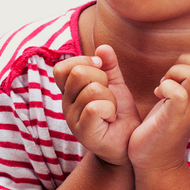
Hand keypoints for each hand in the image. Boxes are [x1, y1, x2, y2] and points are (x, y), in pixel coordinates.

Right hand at [53, 45, 140, 165]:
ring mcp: (72, 119)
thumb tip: (103, 47)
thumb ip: (110, 65)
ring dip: (110, 98)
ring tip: (111, 110)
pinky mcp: (83, 132)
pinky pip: (95, 108)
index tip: (100, 68)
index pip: (62, 68)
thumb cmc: (119, 113)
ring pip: (92, 90)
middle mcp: (66, 104)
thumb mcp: (116, 85)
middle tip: (109, 94)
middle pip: (78, 73)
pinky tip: (111, 118)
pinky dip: (110, 109)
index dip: (83, 61)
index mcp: (70, 91)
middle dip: (102, 78)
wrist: (128, 142)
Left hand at [128, 54, 189, 171]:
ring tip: (163, 87)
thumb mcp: (181, 102)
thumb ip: (186, 83)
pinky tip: (158, 95)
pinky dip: (166, 87)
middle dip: (184, 63)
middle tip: (169, 79)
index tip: (183, 76)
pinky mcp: (175, 118)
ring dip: (174, 73)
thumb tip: (179, 63)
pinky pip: (180, 93)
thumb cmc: (162, 128)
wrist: (155, 162)